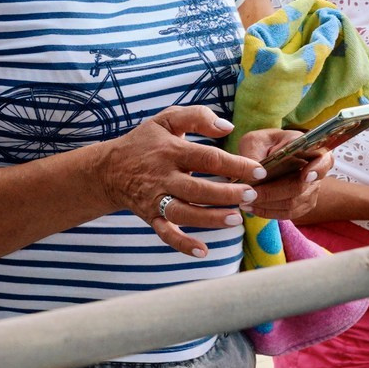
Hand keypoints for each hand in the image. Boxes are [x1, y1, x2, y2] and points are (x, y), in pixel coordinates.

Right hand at [91, 106, 260, 258]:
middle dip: (227, 194)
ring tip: (237, 219)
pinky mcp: (150, 217)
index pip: (208, 158)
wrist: (109, 169)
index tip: (259, 171)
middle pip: (198, 189)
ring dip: (210, 219)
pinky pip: (165, 234)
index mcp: (172, 151)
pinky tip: (202, 251)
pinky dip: (182, 244)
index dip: (235, 165)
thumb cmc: (146, 142)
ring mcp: (156, 199)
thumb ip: (197, 116)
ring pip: (185, 213)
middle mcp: (164, 177)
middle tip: (252, 195)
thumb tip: (228, 127)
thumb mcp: (167, 119)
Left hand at [235, 128, 328, 221]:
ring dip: (268, 205)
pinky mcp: (303, 204)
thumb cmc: (264, 144)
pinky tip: (254, 208)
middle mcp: (315, 171)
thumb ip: (254, 154)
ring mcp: (311, 190)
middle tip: (250, 193)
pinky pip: (289, 213)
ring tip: (246, 202)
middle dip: (272, 193)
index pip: (323, 160)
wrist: (268, 155)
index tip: (306, 176)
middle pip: (299, 187)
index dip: (318, 169)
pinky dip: (269, 212)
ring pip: (292, 204)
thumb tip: (255, 174)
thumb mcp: (256, 141)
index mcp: (309, 149)